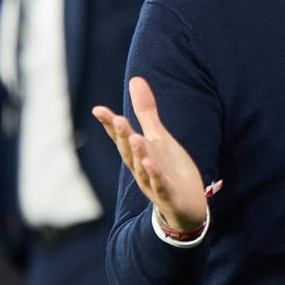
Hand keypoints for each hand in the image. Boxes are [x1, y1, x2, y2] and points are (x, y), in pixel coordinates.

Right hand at [92, 76, 206, 231]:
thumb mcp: (158, 137)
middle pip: (129, 151)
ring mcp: (154, 183)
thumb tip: (135, 79)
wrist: (186, 205)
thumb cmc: (168, 168)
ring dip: (139, 154)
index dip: (110, 125)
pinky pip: (161, 186)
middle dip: (123, 136)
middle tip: (117, 118)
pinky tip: (152, 164)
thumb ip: (146, 111)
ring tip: (135, 138)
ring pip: (143, 168)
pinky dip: (156, 176)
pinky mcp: (169, 196)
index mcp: (138, 153)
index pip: (121, 138)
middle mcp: (141, 168)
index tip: (98, 109)